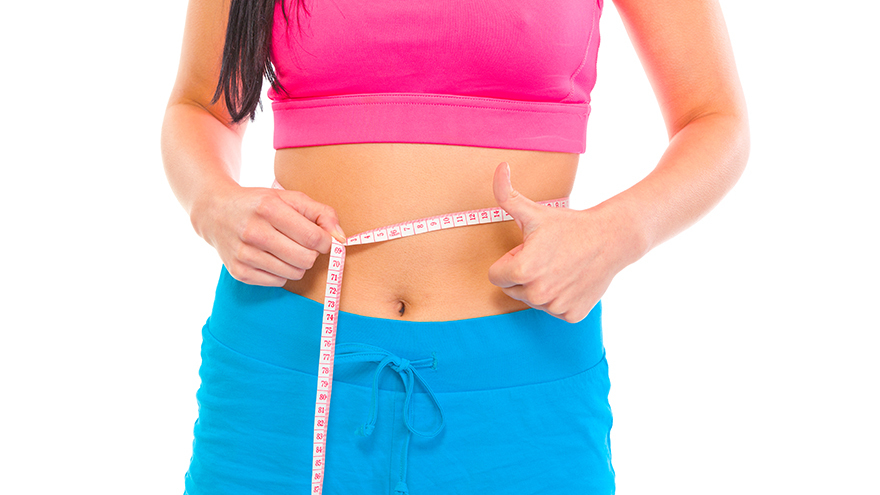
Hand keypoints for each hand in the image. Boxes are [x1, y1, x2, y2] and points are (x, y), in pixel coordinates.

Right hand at [191, 184, 345, 286]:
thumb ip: (321, 213)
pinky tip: (272, 257)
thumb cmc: (260, 204)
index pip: (313, 237)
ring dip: (298, 264)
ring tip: (286, 249)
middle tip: (304, 244)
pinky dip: (282, 272)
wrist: (215, 212)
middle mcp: (253, 231)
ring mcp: (244, 254)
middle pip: (305, 259)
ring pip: (294, 273)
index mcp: (268, 208)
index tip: (325, 240)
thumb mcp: (289, 198)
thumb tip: (340, 238)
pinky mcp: (239, 272)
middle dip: (312, 253)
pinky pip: (278, 282)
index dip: (327, 242)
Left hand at [488, 162, 636, 322]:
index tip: (529, 250)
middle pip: (513, 290)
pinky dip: (562, 298)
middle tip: (546, 257)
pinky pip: (555, 310)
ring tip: (560, 267)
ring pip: (534, 301)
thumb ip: (507, 194)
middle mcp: (537, 294)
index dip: (510, 260)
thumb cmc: (569, 225)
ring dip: (542, 287)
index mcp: (521, 271)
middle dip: (524, 274)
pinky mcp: (572, 315)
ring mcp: (555, 307)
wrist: (611, 239)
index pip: (496, 276)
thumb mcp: (534, 211)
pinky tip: (572, 280)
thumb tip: (499, 167)